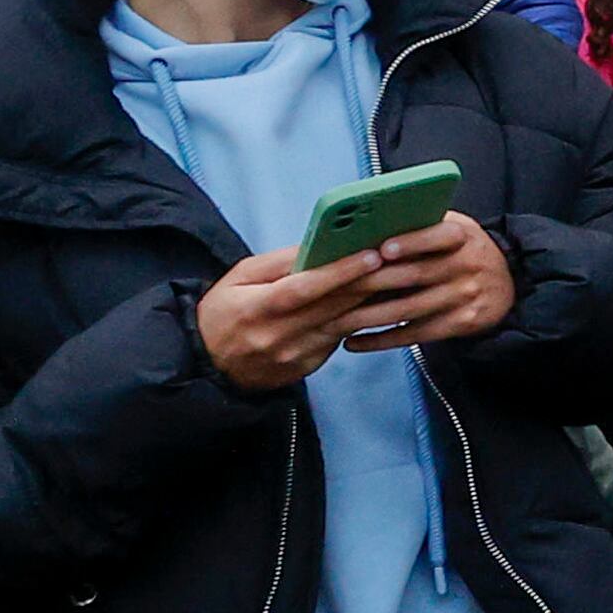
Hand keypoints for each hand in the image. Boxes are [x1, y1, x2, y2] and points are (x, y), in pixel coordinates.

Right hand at [195, 243, 408, 391]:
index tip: (372, 254)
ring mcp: (294, 356)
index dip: (339, 272)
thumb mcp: (239, 278)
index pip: (303, 288)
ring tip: (405, 279)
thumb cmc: (223, 311)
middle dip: (372, 282)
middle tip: (406, 260)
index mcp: (256, 308)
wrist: (207, 365)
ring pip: (343, 326)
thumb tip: (320, 244)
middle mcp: (277, 336)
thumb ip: (278, 262)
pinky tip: (385, 303)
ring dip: (376, 303)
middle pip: (332, 306)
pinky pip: (339, 341)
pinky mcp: (306, 368)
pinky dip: (362, 322)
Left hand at [343, 214, 515, 351]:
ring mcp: (464, 296)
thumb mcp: (454, 227)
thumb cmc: (464, 250)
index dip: (412, 242)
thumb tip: (368, 229)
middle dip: (371, 283)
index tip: (382, 249)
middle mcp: (466, 265)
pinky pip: (414, 334)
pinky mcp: (460, 324)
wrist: (509, 283)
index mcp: (462, 235)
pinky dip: (381, 340)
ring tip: (334, 321)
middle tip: (334, 289)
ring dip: (368, 317)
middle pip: (414, 276)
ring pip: (408, 309)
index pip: (439, 235)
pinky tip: (354, 342)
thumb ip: (422, 225)